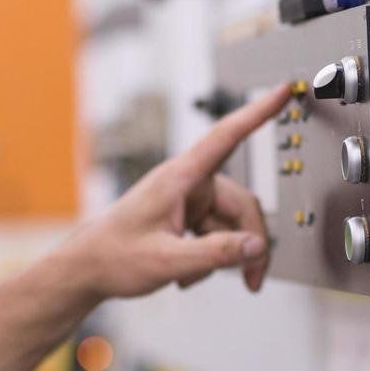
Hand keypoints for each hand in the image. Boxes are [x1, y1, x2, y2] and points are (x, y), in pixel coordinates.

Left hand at [63, 83, 290, 298]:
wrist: (86, 270)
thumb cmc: (113, 257)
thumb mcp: (167, 261)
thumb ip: (215, 254)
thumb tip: (255, 246)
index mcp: (180, 178)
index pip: (227, 136)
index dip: (258, 112)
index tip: (283, 90)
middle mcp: (188, 184)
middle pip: (242, 205)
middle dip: (250, 244)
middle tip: (253, 280)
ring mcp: (188, 201)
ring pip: (231, 224)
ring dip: (224, 256)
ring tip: (194, 278)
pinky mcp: (186, 217)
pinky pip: (217, 234)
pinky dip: (210, 257)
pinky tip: (186, 274)